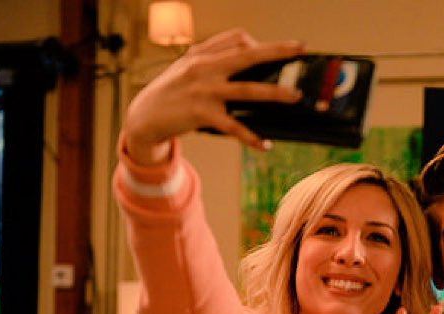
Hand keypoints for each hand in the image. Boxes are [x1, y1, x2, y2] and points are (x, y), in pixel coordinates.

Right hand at [121, 29, 304, 164]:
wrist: (143, 117)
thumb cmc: (171, 92)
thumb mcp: (187, 68)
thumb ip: (213, 59)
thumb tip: (247, 55)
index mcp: (202, 54)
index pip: (237, 38)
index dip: (261, 44)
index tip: (283, 49)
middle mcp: (204, 68)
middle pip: (247, 55)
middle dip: (277, 51)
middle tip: (300, 50)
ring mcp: (204, 91)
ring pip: (248, 90)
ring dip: (275, 93)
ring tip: (295, 97)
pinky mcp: (202, 115)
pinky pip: (234, 127)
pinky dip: (251, 137)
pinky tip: (265, 145)